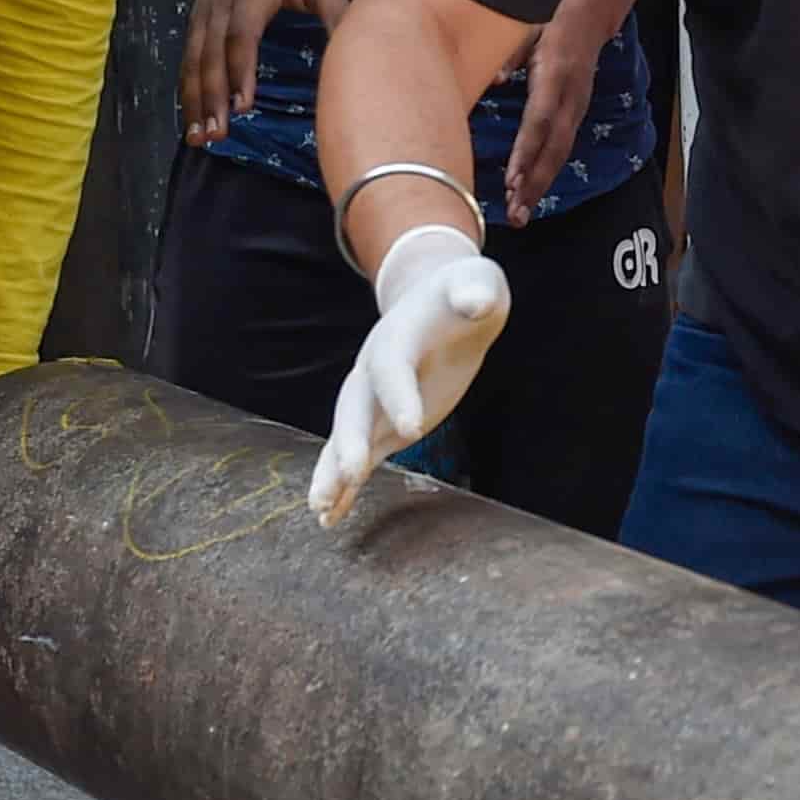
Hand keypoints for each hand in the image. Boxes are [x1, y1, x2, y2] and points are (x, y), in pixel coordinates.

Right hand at [181, 0, 347, 147]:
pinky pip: (187, 61)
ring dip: (194, 101)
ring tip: (200, 137)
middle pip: (211, 54)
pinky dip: (187, 91)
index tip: (244, 106)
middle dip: (212, 97)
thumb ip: (336, 10)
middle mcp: (221, 3)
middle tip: (218, 134)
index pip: (241, 34)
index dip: (240, 71)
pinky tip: (191, 120)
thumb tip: (361, 44)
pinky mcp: (194, 24)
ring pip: (194, 61)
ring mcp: (202, 14)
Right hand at [311, 225, 510, 524]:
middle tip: (350, 474)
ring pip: (345, 436)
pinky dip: (344, 484)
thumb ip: (475, 290)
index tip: (413, 430)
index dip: (399, 396)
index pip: (393, 368)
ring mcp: (375, 398)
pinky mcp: (383, 421)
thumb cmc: (465, 292)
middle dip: (349, 440)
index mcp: (398, 337)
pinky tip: (331, 516)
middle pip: (354, 406)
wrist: (439, 300)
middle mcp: (375, 369)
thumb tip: (476, 303)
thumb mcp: (478, 284)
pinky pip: (358, 453)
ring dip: (332, 471)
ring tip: (321, 508)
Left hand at [502, 0, 627, 226]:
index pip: (539, 121)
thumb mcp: (526, 33)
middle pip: (552, 149)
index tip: (511, 179)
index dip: (526, 152)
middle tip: (516, 213)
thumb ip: (510, 58)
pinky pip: (560, 149)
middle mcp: (569, 98)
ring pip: (558, 154)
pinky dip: (545, 173)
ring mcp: (575, 109)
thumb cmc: (551, 26)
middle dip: (534, 184)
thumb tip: (494, 82)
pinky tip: (530, 191)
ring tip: (521, 213)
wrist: (590, 18)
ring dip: (539, 185)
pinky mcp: (576, 115)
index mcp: (554, 76)